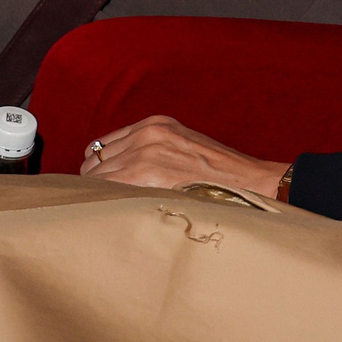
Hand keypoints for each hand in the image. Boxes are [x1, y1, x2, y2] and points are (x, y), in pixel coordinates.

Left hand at [81, 114, 287, 200]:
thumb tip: (114, 174)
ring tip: (109, 216)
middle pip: (93, 163)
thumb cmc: (217, 176)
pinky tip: (113, 216)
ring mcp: (144, 154)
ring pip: (95, 179)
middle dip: (96, 184)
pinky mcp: (146, 175)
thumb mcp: (182, 147)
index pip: (102, 148)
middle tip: (106, 207)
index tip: (102, 189)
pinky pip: (105, 190)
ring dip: (98, 197)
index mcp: (154, 125)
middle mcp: (146, 134)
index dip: (100, 171)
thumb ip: (150, 150)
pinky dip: (103, 203)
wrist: (249, 185)